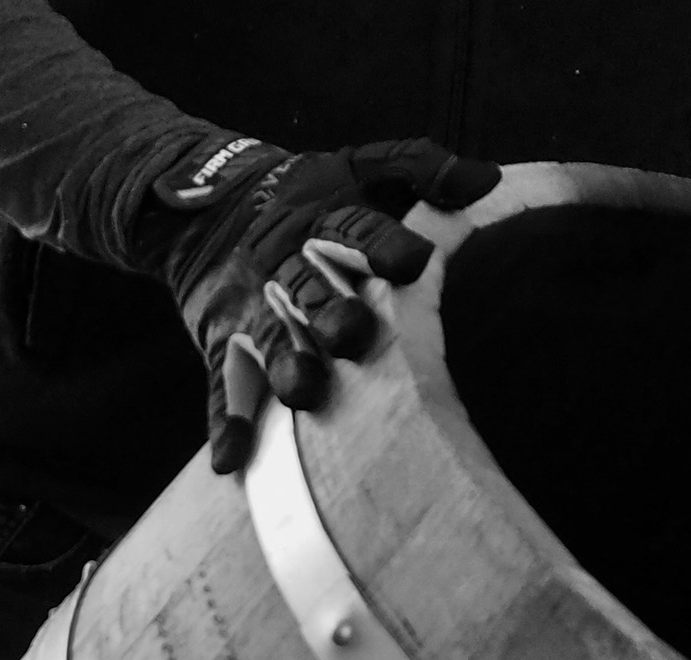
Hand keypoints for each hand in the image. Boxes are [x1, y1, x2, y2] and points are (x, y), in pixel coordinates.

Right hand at [153, 137, 501, 472]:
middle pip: (308, 287)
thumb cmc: (308, 197)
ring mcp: (249, 304)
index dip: (383, 244)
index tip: (417, 260)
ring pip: (267, 336)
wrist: (202, 205)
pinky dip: (225, 421)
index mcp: (323, 221)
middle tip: (354, 336)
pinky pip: (221, 382)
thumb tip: (488, 179)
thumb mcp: (360, 168)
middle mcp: (284, 263)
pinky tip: (234, 461)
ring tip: (304, 395)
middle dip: (330, 312)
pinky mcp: (220, 339)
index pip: (354, 229)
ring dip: (284, 365)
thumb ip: (421, 169)